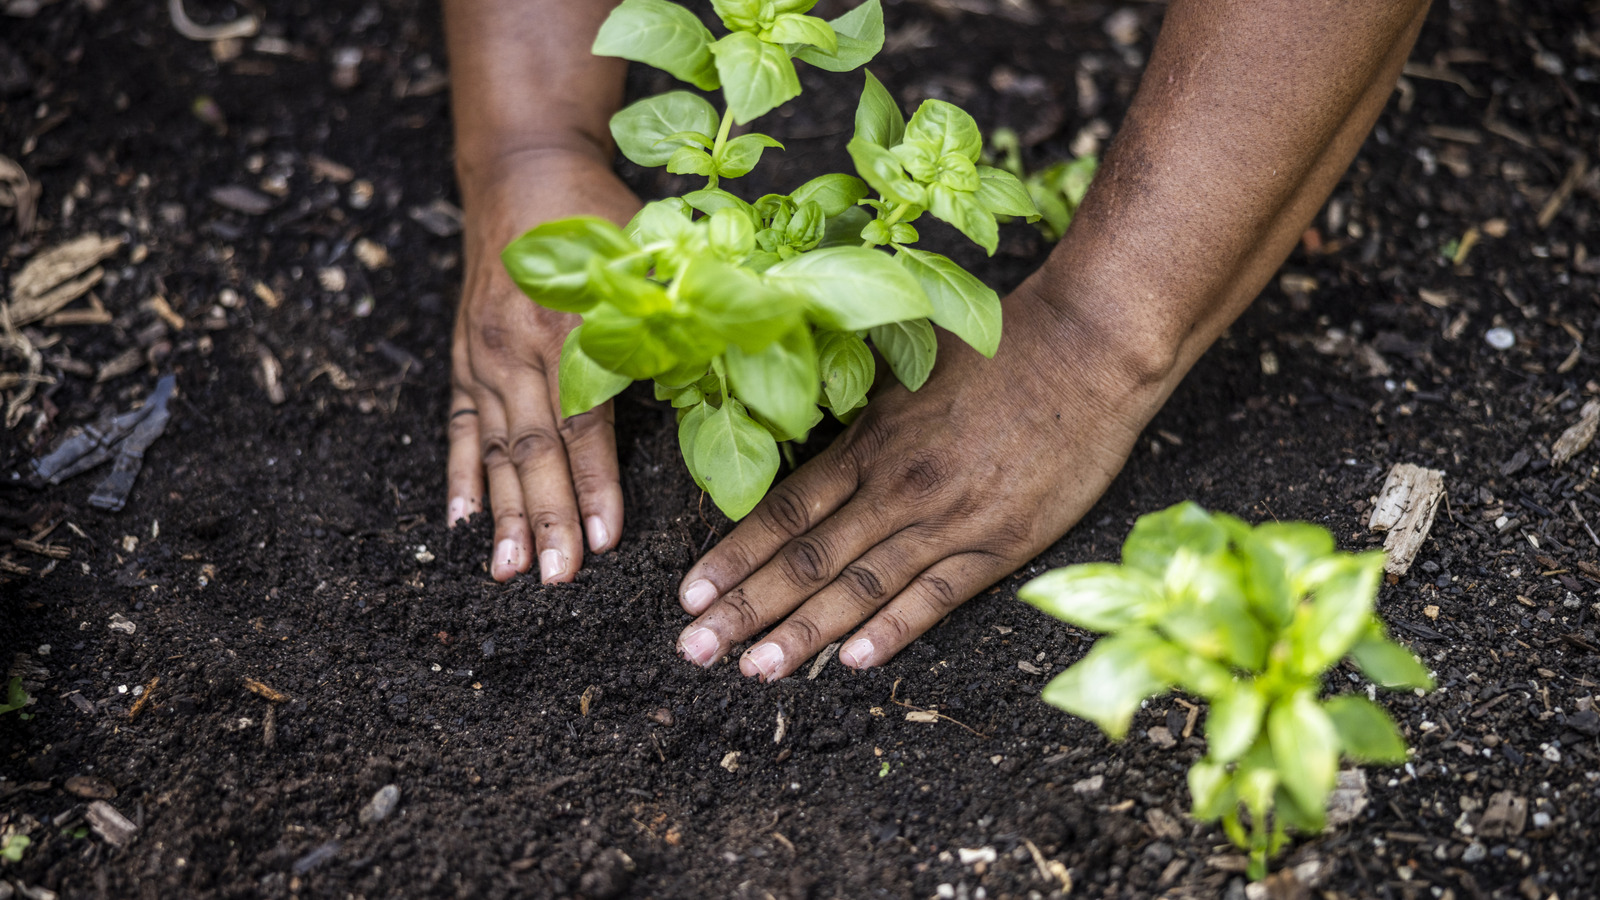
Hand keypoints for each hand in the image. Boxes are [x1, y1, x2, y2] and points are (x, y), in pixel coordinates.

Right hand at [446, 150, 641, 581]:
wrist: (522, 167)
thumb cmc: (598, 214)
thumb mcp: (647, 252)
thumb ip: (674, 318)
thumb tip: (723, 378)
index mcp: (572, 325)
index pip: (584, 422)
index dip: (595, 483)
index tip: (606, 540)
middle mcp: (517, 345)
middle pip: (533, 448)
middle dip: (547, 518)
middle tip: (556, 578)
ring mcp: (484, 353)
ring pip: (495, 447)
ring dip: (502, 512)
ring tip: (509, 569)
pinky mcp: (465, 355)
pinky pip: (460, 425)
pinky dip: (459, 475)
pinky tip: (458, 522)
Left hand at [672, 274, 1179, 678]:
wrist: (1087, 351)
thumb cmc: (997, 350)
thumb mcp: (906, 368)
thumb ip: (852, 411)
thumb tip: (795, 423)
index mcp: (869, 442)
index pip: (783, 512)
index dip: (732, 557)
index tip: (688, 596)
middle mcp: (897, 487)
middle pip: (805, 559)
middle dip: (745, 609)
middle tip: (694, 650)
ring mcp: (948, 520)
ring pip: (860, 588)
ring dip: (804, 633)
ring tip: (755, 670)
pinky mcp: (1000, 544)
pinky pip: (936, 598)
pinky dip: (893, 630)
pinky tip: (854, 662)